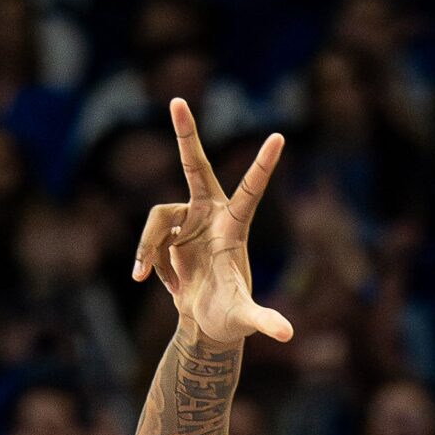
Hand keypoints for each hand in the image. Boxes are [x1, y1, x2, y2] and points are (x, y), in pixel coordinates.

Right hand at [131, 101, 293, 346]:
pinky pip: (149, 238)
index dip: (262, 164)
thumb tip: (287, 335)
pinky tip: (155, 284)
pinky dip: (147, 261)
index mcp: (235, 227)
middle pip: (195, 166)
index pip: (252, 190)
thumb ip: (265, 321)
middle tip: (176, 99)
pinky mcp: (169, 232)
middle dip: (186, 134)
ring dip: (148, 247)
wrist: (207, 324)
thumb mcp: (246, 319)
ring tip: (149, 280)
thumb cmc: (232, 319)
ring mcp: (188, 220)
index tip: (279, 136)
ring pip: (156, 217)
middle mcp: (212, 215)